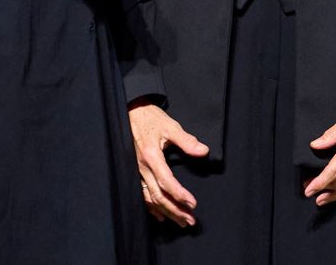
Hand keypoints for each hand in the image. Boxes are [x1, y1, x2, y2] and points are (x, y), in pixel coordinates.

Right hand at [128, 102, 208, 227]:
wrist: (132, 113)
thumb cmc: (151, 119)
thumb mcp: (170, 126)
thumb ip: (187, 140)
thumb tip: (203, 151)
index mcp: (151, 156)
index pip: (166, 182)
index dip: (180, 195)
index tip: (192, 204)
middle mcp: (142, 168)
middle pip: (158, 196)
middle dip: (175, 210)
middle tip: (190, 221)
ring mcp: (137, 172)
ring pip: (150, 198)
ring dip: (166, 212)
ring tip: (180, 221)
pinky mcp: (135, 172)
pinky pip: (142, 194)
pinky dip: (151, 207)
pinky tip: (160, 216)